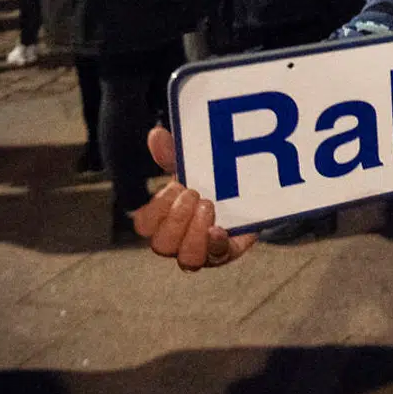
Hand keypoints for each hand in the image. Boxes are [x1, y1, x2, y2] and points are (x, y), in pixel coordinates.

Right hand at [132, 126, 257, 270]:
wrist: (248, 193)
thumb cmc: (209, 182)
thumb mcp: (191, 167)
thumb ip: (172, 154)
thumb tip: (156, 134)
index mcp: (163, 220)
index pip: (144, 225)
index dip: (157, 209)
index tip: (177, 187)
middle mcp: (177, 241)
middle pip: (161, 245)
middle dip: (177, 219)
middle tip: (195, 194)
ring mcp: (200, 251)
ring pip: (186, 259)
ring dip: (195, 233)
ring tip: (208, 206)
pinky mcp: (225, 252)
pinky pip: (216, 258)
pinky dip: (215, 244)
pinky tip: (219, 229)